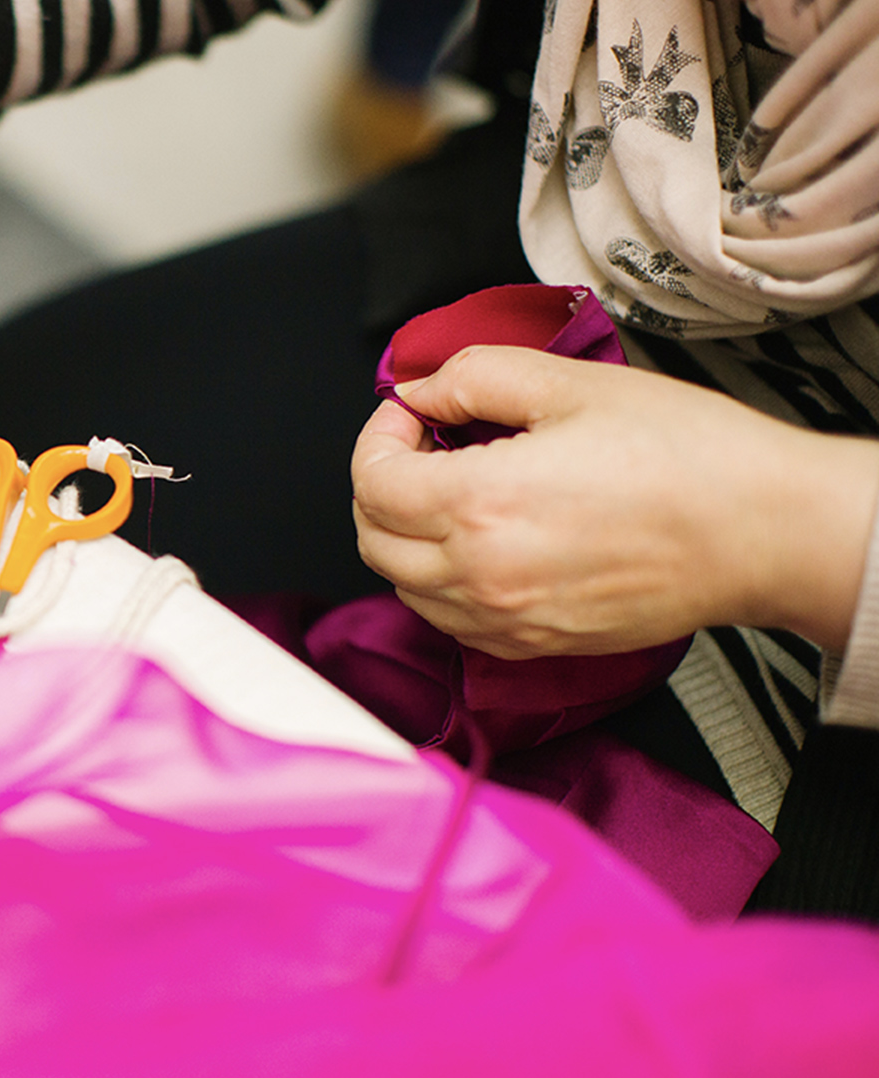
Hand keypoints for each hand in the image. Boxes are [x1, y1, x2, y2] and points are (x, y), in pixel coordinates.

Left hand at [351, 346, 878, 657]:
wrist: (763, 530)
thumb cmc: (687, 456)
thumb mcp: (571, 384)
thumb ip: (474, 378)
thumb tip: (420, 389)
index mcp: (480, 504)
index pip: (370, 479)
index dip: (381, 433)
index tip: (412, 411)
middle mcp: (481, 574)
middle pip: (372, 537)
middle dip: (382, 483)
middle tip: (426, 444)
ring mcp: (506, 619)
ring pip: (404, 584)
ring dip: (407, 534)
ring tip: (456, 489)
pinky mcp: (534, 644)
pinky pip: (451, 620)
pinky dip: (442, 581)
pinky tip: (483, 541)